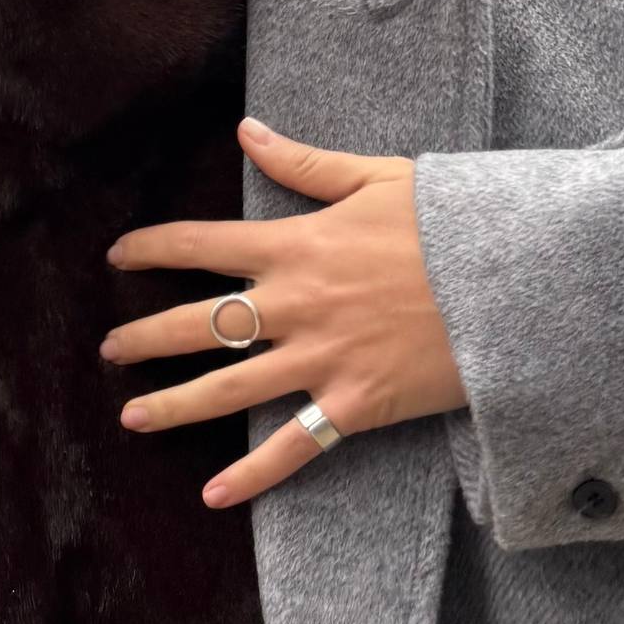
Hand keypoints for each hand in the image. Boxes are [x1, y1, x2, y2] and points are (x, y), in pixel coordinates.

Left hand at [101, 116, 469, 508]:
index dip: (150, 249)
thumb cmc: (450, 225)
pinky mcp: (354, 403)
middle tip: (108, 349)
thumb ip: (305, 162)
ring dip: (172, 405)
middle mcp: (296, 305)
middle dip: (143, 338)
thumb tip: (247, 128)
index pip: (200, 244)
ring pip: (227, 389)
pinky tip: (212, 494)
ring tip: (130, 417)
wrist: (516, 281)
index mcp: (296, 245)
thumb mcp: (378, 177)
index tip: (116, 256)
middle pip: (197, 324)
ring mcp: (321, 358)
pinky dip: (252, 475)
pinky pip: (292, 445)